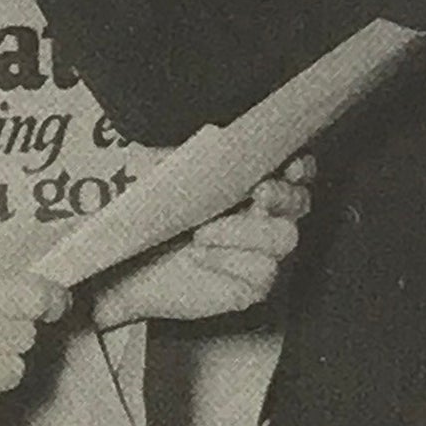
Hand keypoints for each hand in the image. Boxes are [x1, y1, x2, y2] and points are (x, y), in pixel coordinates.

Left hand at [90, 158, 313, 327]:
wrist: (123, 263)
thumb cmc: (149, 216)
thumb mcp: (164, 174)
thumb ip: (194, 154)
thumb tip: (216, 136)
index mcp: (252, 186)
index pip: (295, 172)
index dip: (301, 166)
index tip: (292, 164)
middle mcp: (265, 219)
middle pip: (299, 202)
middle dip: (284, 194)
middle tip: (259, 191)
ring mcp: (262, 255)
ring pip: (284, 238)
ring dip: (245, 231)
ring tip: (201, 233)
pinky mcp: (250, 288)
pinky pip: (260, 273)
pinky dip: (228, 261)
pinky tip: (199, 257)